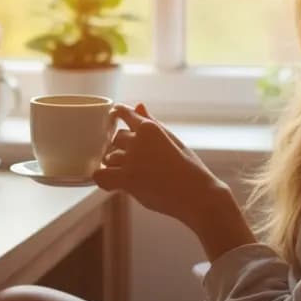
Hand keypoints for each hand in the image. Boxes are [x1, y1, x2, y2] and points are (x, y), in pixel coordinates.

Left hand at [94, 104, 256, 259]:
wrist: (198, 196)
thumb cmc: (189, 169)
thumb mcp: (173, 140)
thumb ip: (152, 123)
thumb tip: (139, 105)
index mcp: (150, 127)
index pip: (124, 114)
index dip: (117, 115)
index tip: (114, 116)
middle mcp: (138, 140)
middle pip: (116, 139)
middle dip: (121, 147)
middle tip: (136, 161)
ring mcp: (131, 159)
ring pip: (109, 157)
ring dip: (116, 165)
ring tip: (135, 176)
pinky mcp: (127, 179)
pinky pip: (101, 175)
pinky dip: (103, 179)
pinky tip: (114, 183)